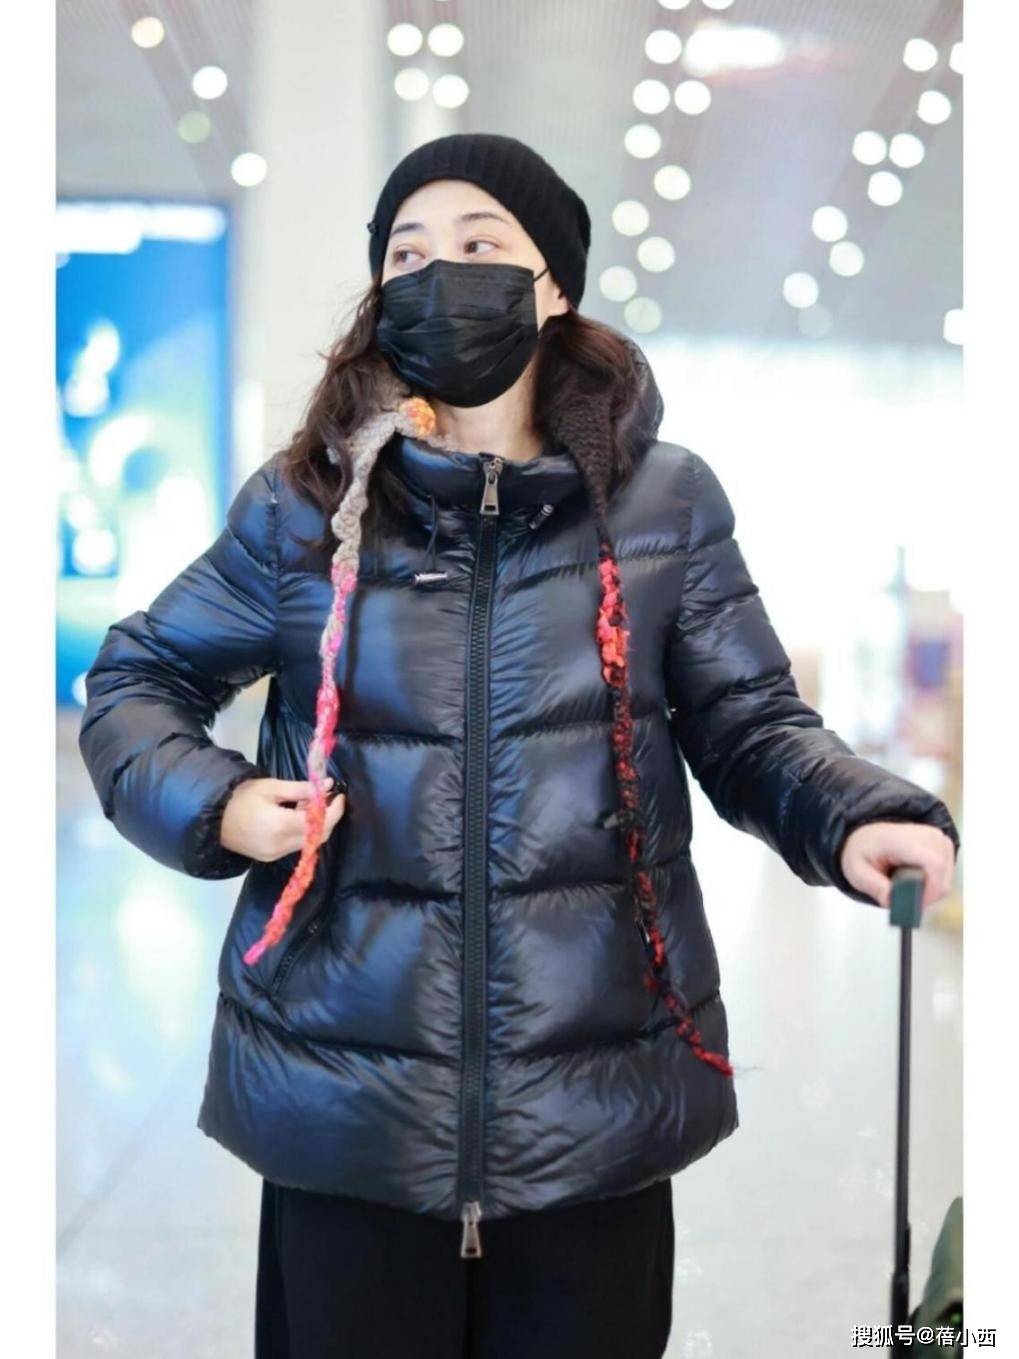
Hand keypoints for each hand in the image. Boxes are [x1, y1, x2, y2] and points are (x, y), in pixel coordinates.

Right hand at [220, 777, 346, 862]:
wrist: (212, 818)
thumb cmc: (240, 797)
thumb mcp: (271, 787)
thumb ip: (302, 789)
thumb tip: (328, 786)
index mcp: (280, 826)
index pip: (319, 823)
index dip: (334, 810)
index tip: (339, 796)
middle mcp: (280, 845)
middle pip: (318, 836)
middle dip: (328, 818)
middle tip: (326, 798)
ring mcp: (274, 855)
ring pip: (307, 842)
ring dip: (315, 825)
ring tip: (306, 804)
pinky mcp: (270, 857)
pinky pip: (295, 846)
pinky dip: (302, 832)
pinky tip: (295, 816)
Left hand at [840, 821, 955, 909]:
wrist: (867, 835)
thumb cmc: (863, 851)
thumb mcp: (856, 870)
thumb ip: (873, 886)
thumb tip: (890, 901)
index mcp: (901, 839)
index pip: (934, 865)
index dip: (930, 891)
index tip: (914, 905)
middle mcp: (926, 835)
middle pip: (942, 876)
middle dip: (925, 895)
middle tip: (902, 898)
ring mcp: (938, 839)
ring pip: (946, 879)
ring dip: (928, 890)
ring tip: (904, 885)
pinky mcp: (944, 845)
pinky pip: (946, 875)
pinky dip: (933, 883)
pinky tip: (914, 879)